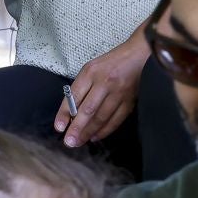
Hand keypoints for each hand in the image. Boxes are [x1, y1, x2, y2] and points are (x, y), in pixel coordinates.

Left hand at [55, 32, 149, 148]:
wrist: (138, 55)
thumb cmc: (110, 63)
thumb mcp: (91, 69)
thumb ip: (80, 88)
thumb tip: (70, 113)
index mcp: (91, 72)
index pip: (74, 96)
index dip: (65, 113)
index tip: (59, 127)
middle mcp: (104, 82)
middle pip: (88, 109)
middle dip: (77, 128)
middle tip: (69, 142)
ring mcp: (118, 93)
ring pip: (101, 117)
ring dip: (89, 132)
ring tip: (79, 141)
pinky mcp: (130, 101)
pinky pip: (116, 119)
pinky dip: (105, 130)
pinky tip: (95, 136)